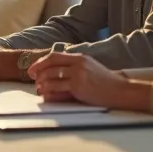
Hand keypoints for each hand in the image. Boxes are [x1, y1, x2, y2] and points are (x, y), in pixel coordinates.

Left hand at [27, 50, 151, 109]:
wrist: (120, 90)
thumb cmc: (106, 82)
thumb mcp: (90, 67)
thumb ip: (75, 67)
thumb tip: (56, 72)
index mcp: (80, 57)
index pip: (55, 56)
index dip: (41, 62)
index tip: (33, 69)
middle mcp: (78, 64)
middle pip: (50, 65)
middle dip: (38, 73)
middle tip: (32, 80)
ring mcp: (78, 75)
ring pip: (51, 77)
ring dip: (42, 83)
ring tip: (38, 89)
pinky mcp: (78, 87)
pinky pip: (57, 88)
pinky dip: (49, 92)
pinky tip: (45, 95)